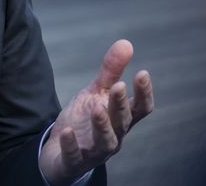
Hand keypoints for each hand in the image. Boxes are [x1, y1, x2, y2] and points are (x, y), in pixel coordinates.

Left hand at [38, 40, 154, 185]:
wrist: (61, 151)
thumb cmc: (86, 120)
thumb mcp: (96, 92)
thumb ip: (111, 72)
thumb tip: (126, 43)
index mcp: (121, 119)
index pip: (141, 109)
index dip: (144, 93)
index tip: (142, 73)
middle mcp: (114, 137)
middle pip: (122, 123)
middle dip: (121, 105)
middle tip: (118, 86)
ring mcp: (95, 151)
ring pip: (105, 142)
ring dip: (102, 125)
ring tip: (96, 108)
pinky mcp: (75, 161)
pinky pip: (75, 156)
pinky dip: (72, 145)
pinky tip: (67, 131)